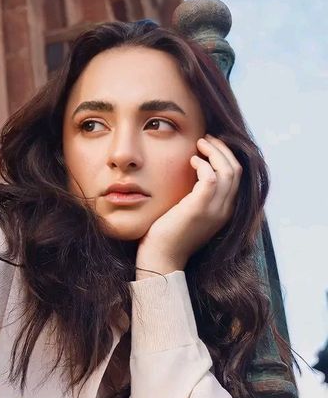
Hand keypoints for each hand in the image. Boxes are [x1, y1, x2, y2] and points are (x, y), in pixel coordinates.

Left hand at [136, 135, 241, 277]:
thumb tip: (190, 178)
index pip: (236, 177)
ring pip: (228, 171)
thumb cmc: (167, 237)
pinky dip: (203, 164)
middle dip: (223, 150)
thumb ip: (194, 198)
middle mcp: (224, 210)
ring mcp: (214, 210)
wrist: (160, 258)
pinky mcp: (199, 209)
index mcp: (223, 211)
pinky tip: (191, 160)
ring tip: (200, 143)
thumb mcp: (187, 214)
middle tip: (206, 138)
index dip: (226, 157)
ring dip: (214, 152)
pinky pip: (210, 178)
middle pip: (236, 170)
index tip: (211, 146)